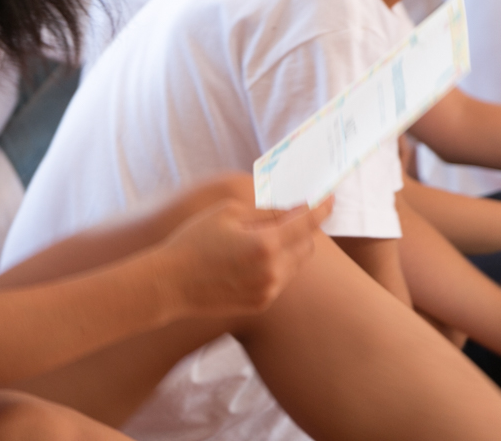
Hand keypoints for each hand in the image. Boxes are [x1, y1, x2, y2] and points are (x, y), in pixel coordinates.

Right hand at [156, 195, 334, 317]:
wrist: (170, 284)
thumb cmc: (195, 241)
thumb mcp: (228, 213)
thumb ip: (266, 209)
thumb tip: (294, 206)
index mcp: (265, 244)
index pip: (307, 222)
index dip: (321, 207)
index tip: (330, 197)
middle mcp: (273, 271)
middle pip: (306, 244)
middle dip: (300, 228)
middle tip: (284, 215)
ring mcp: (269, 291)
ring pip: (296, 263)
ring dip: (288, 247)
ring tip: (258, 239)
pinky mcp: (262, 303)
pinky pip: (281, 279)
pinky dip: (276, 265)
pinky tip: (249, 260)